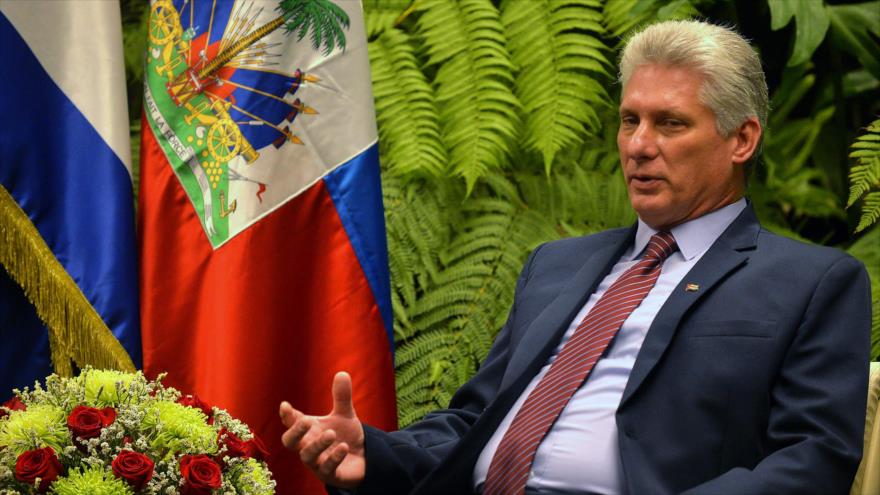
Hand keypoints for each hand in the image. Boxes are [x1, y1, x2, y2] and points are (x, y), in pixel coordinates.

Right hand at [280, 371, 365, 488]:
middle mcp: (308, 446)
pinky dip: (334, 457)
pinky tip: (344, 446)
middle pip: (290, 442)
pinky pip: (327, 469)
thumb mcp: (344, 415)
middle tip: (306, 421)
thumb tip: (342, 372)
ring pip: (307, 456)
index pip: (292, 422)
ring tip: (331, 433)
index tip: (285, 405)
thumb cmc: (345, 436)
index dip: (287, 415)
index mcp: (308, 430)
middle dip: (295, 432)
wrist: (362, 459)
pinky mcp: (330, 474)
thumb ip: (341, 397)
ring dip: (317, 445)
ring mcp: (317, 462)